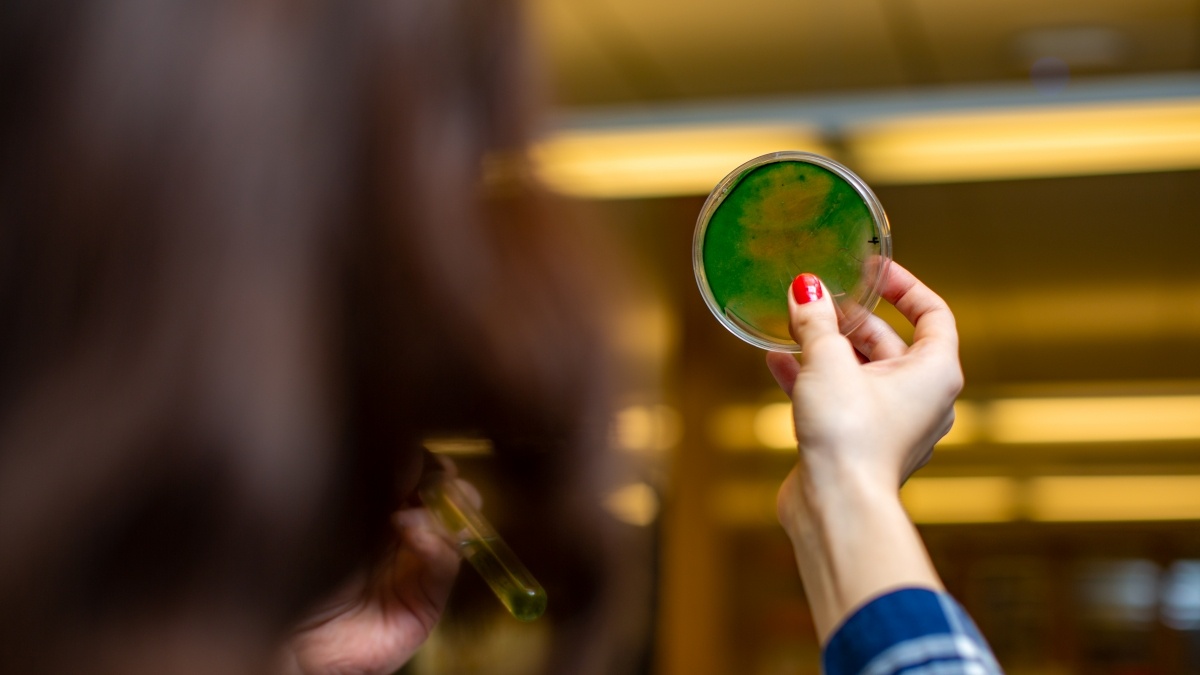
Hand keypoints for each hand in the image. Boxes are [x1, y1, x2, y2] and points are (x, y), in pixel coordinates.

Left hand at [277, 461, 475, 674]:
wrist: (292, 633)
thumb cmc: (299, 567)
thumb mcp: (334, 511)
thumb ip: (373, 481)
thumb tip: (408, 451)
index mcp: (380, 506)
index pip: (420, 472)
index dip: (426, 459)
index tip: (420, 453)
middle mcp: (404, 533)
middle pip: (448, 493)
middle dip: (444, 480)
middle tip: (432, 476)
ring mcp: (419, 565)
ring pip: (457, 524)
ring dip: (445, 506)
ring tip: (415, 506)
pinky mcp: (428, 598)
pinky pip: (447, 561)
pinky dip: (434, 540)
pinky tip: (407, 530)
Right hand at [765, 261, 961, 497]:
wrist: (836, 505)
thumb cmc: (850, 436)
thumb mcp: (828, 362)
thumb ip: (817, 321)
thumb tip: (807, 289)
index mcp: (935, 373)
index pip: (933, 314)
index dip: (906, 286)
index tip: (874, 270)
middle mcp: (921, 398)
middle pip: (890, 342)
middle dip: (851, 318)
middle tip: (819, 298)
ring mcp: (890, 423)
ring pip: (860, 371)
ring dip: (826, 348)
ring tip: (793, 325)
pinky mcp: (859, 442)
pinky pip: (840, 398)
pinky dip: (813, 378)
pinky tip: (776, 362)